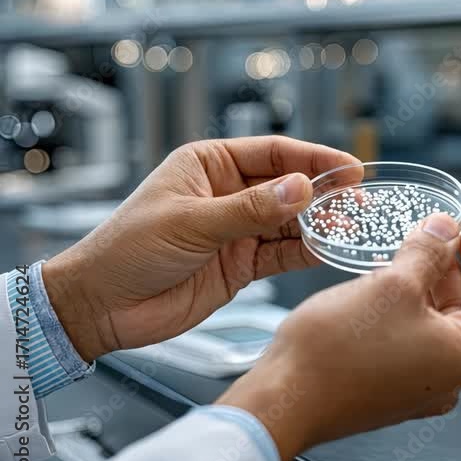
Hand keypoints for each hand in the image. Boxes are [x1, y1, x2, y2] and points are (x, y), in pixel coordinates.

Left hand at [43, 136, 359, 361]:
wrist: (100, 308)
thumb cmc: (127, 251)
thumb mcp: (191, 223)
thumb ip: (249, 209)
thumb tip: (300, 188)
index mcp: (209, 165)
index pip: (272, 153)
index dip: (313, 159)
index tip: (349, 168)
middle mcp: (227, 193)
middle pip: (288, 185)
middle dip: (324, 192)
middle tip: (360, 200)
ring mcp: (236, 230)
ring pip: (290, 221)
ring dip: (320, 223)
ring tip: (352, 226)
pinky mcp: (240, 264)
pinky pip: (282, 254)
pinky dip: (306, 253)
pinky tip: (328, 250)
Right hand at [216, 213, 460, 460]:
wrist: (282, 401)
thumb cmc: (336, 353)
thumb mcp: (393, 284)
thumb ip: (429, 251)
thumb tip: (446, 230)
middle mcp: (450, 377)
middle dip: (455, 264)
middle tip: (436, 230)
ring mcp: (420, 385)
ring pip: (438, 321)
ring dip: (429, 283)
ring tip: (408, 250)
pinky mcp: (391, 387)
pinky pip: (413, 338)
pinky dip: (408, 306)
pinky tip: (386, 284)